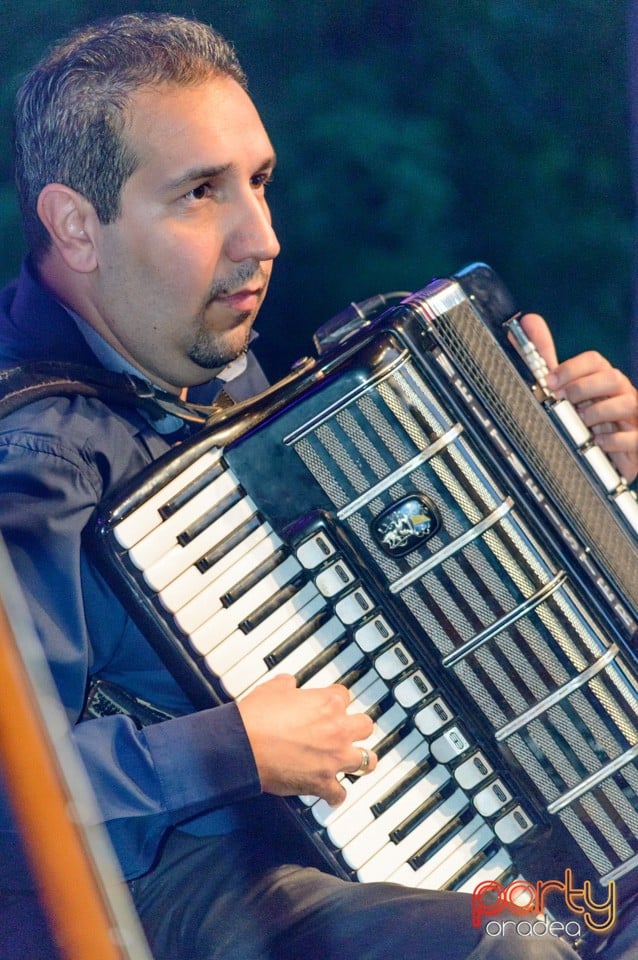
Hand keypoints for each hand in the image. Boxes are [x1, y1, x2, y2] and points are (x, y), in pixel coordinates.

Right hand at [237, 673, 376, 804]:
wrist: (244, 747)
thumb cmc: (256, 718)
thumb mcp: (273, 689)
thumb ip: (287, 684)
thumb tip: (289, 683)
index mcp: (328, 703)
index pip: (344, 696)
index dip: (336, 701)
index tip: (331, 706)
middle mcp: (338, 729)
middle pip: (365, 726)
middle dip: (358, 729)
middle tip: (349, 731)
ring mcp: (334, 758)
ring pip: (367, 761)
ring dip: (360, 761)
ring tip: (356, 763)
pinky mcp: (322, 782)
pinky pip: (340, 794)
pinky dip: (336, 796)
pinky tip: (332, 796)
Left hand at [520, 314, 637, 482]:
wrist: (607, 451)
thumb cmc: (587, 415)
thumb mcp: (565, 386)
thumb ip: (546, 358)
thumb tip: (527, 322)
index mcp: (603, 377)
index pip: (594, 360)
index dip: (571, 368)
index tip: (550, 382)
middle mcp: (621, 392)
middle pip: (611, 377)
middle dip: (583, 388)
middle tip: (562, 401)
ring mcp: (632, 415)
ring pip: (627, 403)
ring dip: (598, 412)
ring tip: (579, 422)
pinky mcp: (636, 439)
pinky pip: (632, 437)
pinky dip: (613, 440)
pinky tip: (596, 441)